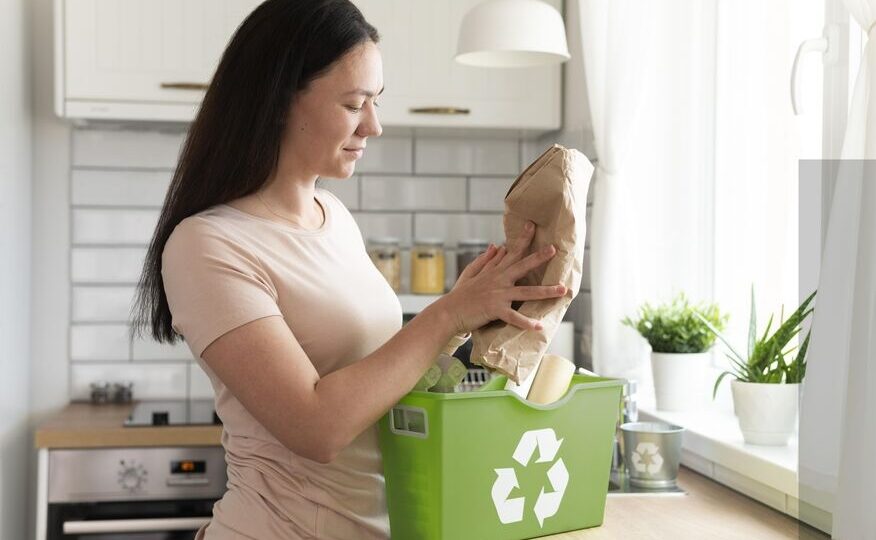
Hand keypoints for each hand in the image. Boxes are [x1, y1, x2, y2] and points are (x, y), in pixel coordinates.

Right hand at [440, 221, 565, 333]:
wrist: (448, 312)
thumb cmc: (460, 294)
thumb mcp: (471, 273)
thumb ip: (485, 260)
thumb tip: (496, 245)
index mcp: (494, 272)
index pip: (511, 251)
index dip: (523, 238)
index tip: (532, 225)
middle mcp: (499, 280)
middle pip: (522, 266)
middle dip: (539, 257)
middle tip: (554, 249)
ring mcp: (498, 295)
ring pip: (526, 292)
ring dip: (545, 291)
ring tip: (562, 290)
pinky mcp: (495, 309)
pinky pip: (514, 317)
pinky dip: (526, 322)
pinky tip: (538, 326)